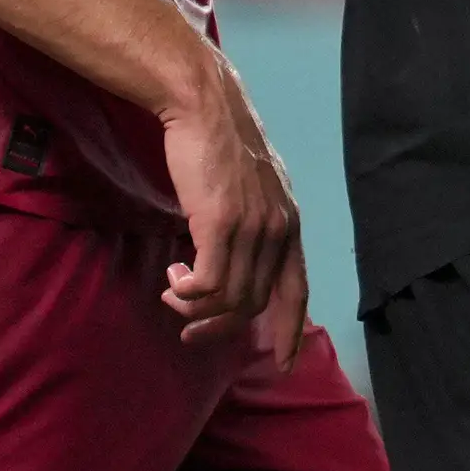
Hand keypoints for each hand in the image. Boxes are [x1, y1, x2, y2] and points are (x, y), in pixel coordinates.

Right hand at [158, 57, 306, 368]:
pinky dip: (186, 292)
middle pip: (252, 304)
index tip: (284, 363)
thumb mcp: (251, 190)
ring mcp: (252, 227)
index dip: (290, 331)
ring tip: (172, 292)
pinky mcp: (220, 223)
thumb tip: (235, 266)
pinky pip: (206, 283)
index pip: (298, 290)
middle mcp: (279, 229)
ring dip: (193, 307)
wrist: (203, 107)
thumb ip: (252, 227)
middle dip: (218, 327)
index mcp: (289, 224)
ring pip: (227, 298)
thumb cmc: (219, 145)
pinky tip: (171, 279)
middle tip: (188, 333)